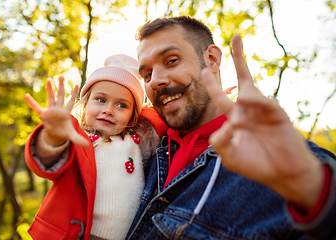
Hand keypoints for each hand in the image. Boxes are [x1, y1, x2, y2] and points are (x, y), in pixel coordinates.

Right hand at [25, 76, 88, 147]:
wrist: (55, 134)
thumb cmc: (64, 131)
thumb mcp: (71, 136)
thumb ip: (78, 139)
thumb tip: (87, 145)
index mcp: (66, 113)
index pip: (71, 102)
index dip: (74, 94)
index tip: (77, 84)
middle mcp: (58, 109)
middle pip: (60, 96)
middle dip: (61, 87)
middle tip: (61, 76)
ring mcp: (50, 111)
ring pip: (50, 98)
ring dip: (49, 90)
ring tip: (49, 80)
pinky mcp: (43, 114)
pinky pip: (36, 107)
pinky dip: (31, 102)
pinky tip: (27, 96)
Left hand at [202, 35, 323, 209]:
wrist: (283, 174)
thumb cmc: (256, 165)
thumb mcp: (230, 157)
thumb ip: (220, 142)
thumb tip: (227, 122)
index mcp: (235, 118)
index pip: (222, 98)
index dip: (214, 84)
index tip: (205, 70)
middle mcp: (248, 110)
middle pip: (242, 79)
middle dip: (239, 59)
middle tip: (236, 38)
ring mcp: (262, 110)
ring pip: (251, 90)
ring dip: (243, 96)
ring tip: (238, 122)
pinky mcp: (277, 114)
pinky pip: (264, 101)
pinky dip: (254, 100)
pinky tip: (245, 103)